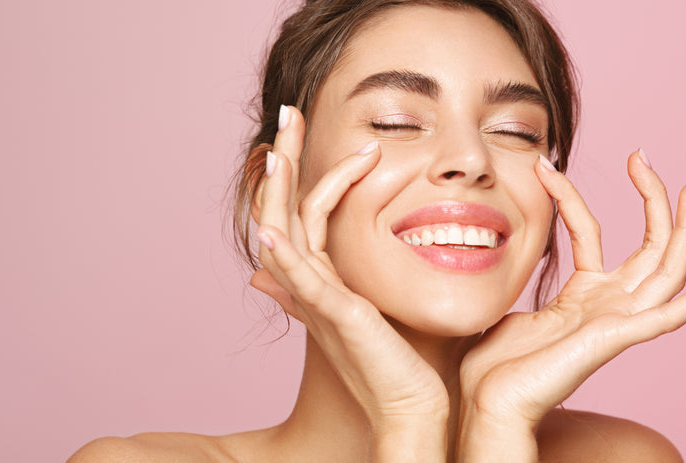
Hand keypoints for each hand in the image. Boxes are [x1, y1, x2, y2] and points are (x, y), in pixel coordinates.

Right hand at [252, 106, 448, 445]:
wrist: (414, 408)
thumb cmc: (407, 359)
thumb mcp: (380, 303)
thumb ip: (366, 273)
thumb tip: (374, 247)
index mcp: (324, 277)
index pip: (304, 210)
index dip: (305, 169)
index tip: (318, 131)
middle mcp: (313, 284)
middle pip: (283, 210)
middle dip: (285, 159)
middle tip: (290, 111)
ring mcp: (320, 300)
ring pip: (284, 235)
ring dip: (277, 192)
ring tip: (278, 150)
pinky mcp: (337, 317)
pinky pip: (301, 280)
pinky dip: (283, 254)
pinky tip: (272, 228)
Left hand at [457, 151, 685, 457]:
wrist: (488, 402)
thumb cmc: (493, 365)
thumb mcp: (508, 306)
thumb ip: (518, 281)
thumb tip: (495, 255)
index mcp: (583, 297)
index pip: (590, 232)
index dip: (573, 197)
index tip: (550, 164)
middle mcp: (609, 307)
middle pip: (649, 246)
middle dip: (654, 200)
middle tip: (643, 156)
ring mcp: (617, 323)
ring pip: (668, 270)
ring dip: (685, 228)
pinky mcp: (617, 339)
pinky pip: (669, 318)